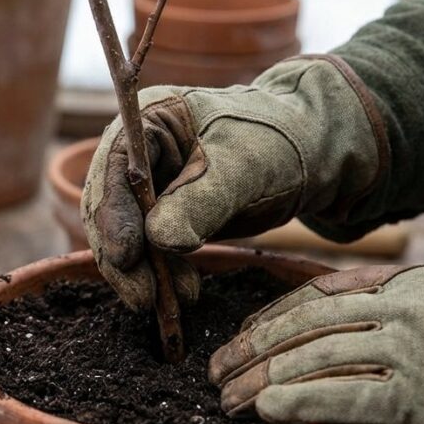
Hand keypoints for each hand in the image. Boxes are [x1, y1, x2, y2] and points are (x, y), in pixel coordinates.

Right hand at [81, 55, 385, 309]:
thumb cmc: (281, 142)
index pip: (114, 168)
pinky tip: (181, 296)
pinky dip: (161, 274)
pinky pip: (150, 249)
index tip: (126, 256)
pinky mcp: (165, 214)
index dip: (112, 214)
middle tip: (144, 299)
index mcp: (149, 118)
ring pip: (126, 234)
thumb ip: (201, 199)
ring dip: (143, 272)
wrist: (313, 155)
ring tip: (170, 305)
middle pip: (110, 206)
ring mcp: (149, 185)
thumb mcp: (243, 168)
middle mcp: (138, 151)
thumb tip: (159, 240)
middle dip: (124, 256)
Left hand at [210, 265, 423, 423]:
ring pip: (315, 356)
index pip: (321, 293)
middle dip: (253, 346)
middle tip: (217, 368)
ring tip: (227, 395)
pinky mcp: (423, 396)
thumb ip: (407, 311)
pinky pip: (344, 395)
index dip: (273, 315)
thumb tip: (357, 327)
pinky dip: (298, 399)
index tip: (242, 334)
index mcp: (411, 282)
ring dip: (262, 377)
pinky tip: (265, 407)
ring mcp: (413, 349)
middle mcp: (405, 307)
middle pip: (306, 322)